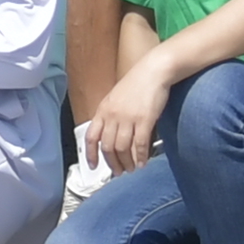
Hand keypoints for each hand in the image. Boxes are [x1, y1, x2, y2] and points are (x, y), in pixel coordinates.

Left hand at [78, 60, 170, 174]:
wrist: (153, 70)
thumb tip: (110, 136)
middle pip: (107, 147)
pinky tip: (142, 163)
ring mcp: (128, 118)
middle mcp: (113, 115)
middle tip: (118, 172)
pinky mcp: (144, 120)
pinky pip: (140, 145)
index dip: (90, 154)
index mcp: (103, 110)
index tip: (93, 166)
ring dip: (126, 163)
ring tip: (131, 169)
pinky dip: (140, 157)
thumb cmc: (136, 84)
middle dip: (112, 163)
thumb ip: (110, 115)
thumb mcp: (115, 97)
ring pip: (122, 149)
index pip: (91, 136)